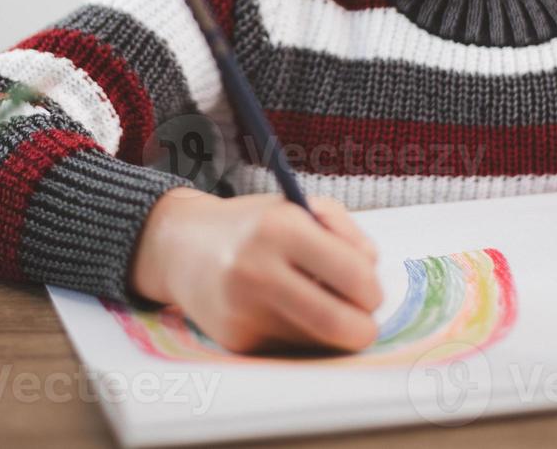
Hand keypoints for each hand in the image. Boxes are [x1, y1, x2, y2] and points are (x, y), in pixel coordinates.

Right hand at [129, 188, 382, 354]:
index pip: (355, 277)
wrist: (183, 247)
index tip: (368, 290)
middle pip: (341, 326)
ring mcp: (244, 310)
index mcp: (281, 228)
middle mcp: (258, 270)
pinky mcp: (236, 341)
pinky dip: (297, 334)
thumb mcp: (299, 207)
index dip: (372, 291)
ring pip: (320, 342)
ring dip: (328, 330)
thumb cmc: (254, 226)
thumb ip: (346, 231)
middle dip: (363, 328)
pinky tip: (277, 311)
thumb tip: (372, 269)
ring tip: (311, 303)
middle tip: (360, 318)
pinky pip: (291, 349)